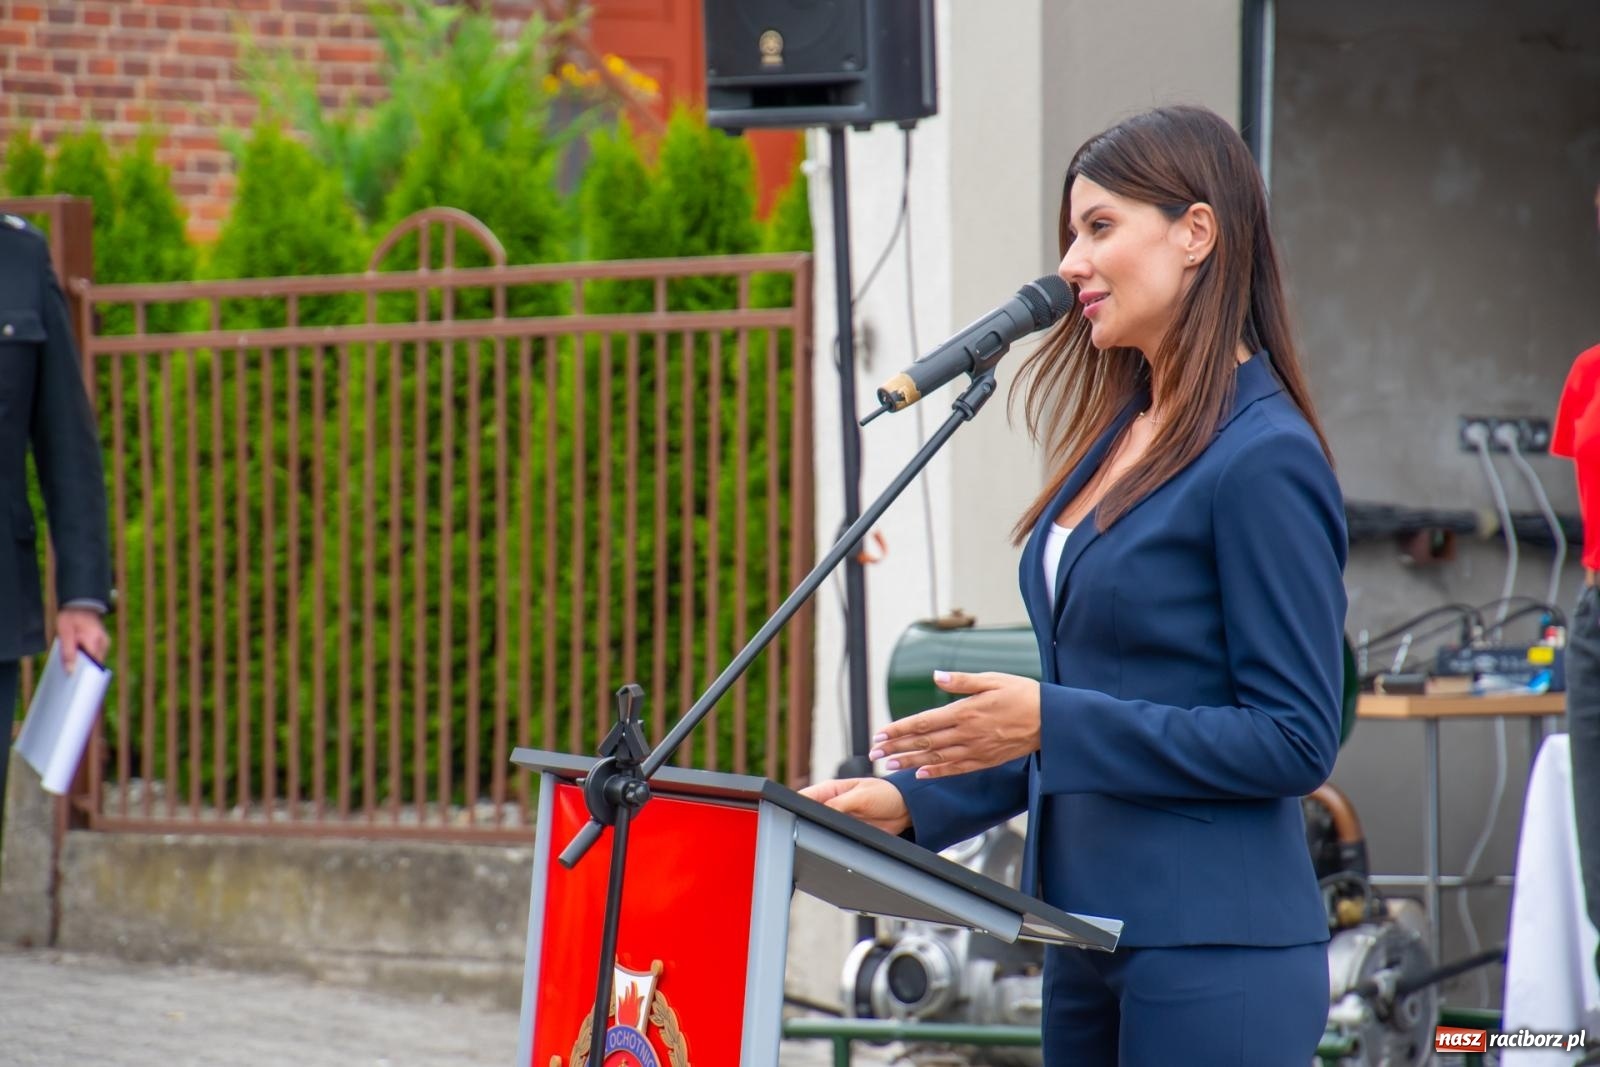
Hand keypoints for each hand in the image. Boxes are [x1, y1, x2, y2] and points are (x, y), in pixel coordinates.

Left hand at [56, 608, 109, 672]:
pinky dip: (88, 656)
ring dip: (86, 661)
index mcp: (95, 641)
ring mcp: (104, 641)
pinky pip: (96, 653)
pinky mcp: (102, 640)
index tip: (77, 681)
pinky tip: (78, 654)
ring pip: (96, 659)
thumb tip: (71, 671)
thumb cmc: (71, 616)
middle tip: (71, 672)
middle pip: (95, 663)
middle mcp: (103, 642)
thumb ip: (68, 653)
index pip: (93, 665)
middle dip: (84, 668)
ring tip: (73, 660)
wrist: (80, 602)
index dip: (86, 674)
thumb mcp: (64, 634)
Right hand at [799, 777, 911, 835]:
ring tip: (825, 834)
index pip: (805, 796)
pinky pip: (833, 836)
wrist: (904, 810)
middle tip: (808, 828)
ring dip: (819, 831)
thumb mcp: (861, 796)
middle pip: (808, 814)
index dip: (795, 804)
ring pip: (819, 827)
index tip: (791, 813)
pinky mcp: (846, 830)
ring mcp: (838, 818)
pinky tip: (833, 842)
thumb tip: (821, 811)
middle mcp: (831, 803)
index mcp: (830, 789)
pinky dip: (831, 840)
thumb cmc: (885, 793)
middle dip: (805, 821)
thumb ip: (840, 803)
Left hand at [869, 671, 1040, 778]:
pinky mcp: (985, 761)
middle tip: (874, 752)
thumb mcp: (992, 679)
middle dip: (896, 747)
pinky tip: (920, 775)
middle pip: (923, 742)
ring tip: (889, 765)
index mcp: (965, 711)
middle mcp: (967, 734)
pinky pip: (955, 769)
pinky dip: (936, 772)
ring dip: (909, 762)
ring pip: (935, 758)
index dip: (899, 729)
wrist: (1051, 721)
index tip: (880, 733)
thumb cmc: (1022, 695)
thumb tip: (937, 676)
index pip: (923, 722)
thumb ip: (962, 681)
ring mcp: (975, 750)